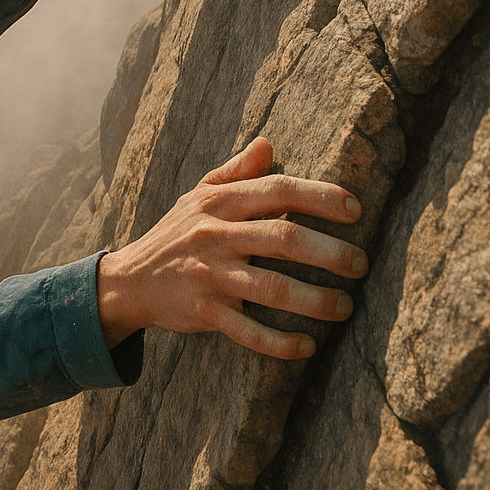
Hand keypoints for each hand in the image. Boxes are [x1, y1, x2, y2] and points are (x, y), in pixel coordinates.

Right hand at [97, 136, 366, 359]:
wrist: (128, 280)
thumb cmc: (175, 234)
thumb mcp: (198, 196)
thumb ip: (236, 172)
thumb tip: (269, 143)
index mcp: (219, 203)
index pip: (277, 190)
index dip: (320, 197)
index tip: (355, 211)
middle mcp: (215, 236)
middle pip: (284, 239)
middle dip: (331, 253)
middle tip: (361, 264)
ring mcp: (209, 275)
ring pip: (273, 288)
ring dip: (316, 301)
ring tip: (345, 306)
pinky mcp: (204, 312)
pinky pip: (248, 331)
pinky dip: (281, 343)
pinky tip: (308, 346)